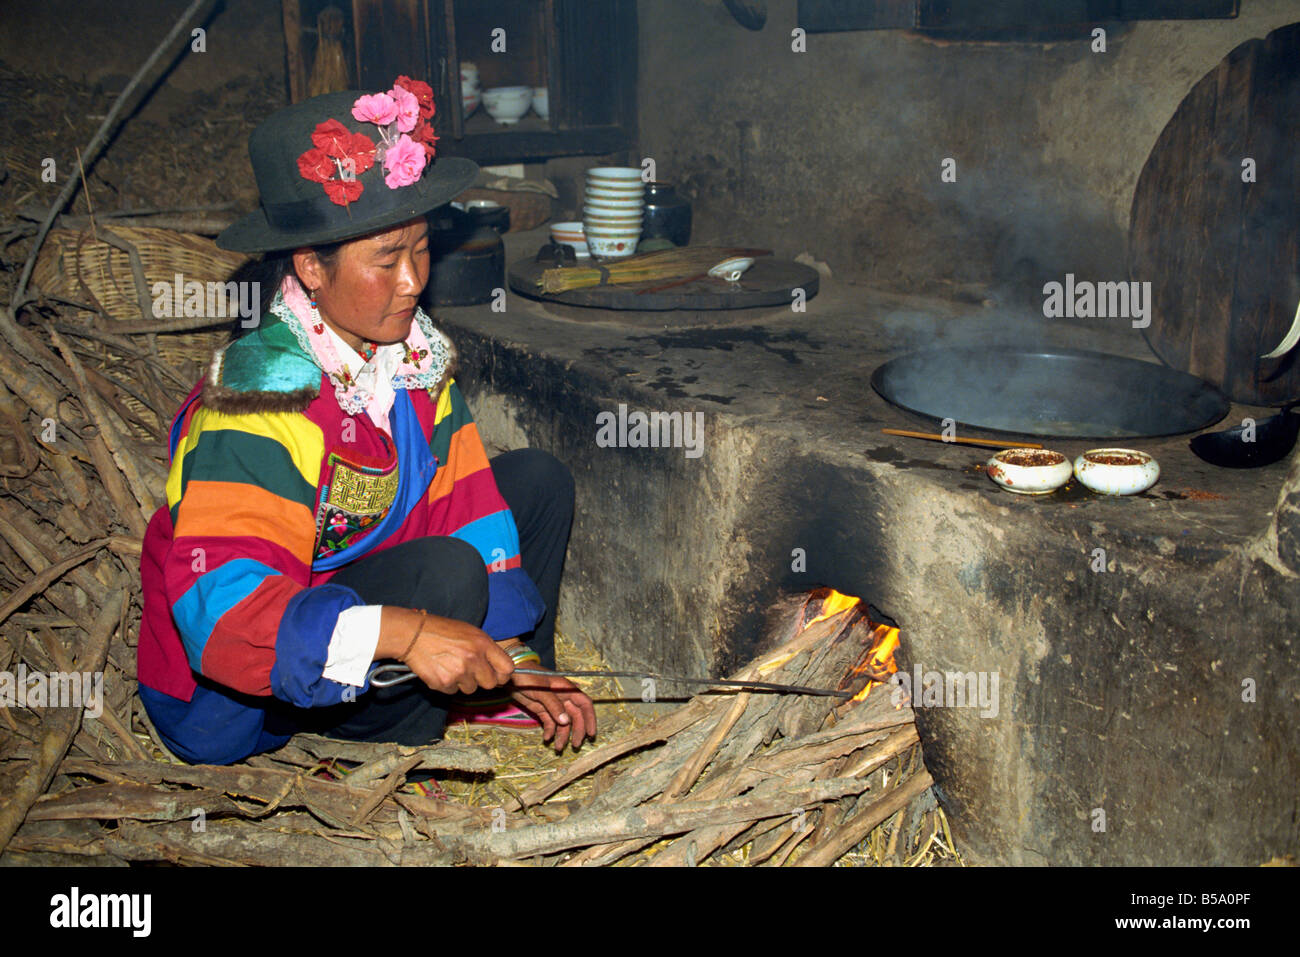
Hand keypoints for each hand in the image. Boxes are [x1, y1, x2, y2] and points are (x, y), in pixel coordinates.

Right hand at [392, 612, 514, 695]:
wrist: (413, 634)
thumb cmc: (441, 631)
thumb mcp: (470, 632)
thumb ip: (486, 649)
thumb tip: (498, 668)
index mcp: (483, 644)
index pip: (507, 668)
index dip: (503, 674)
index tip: (497, 675)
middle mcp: (473, 659)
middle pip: (490, 683)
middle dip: (482, 680)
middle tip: (471, 671)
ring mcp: (458, 673)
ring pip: (470, 689)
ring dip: (463, 682)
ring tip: (451, 666)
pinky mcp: (443, 683)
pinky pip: (452, 691)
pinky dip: (447, 684)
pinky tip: (440, 670)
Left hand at [508, 666, 596, 751]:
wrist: (510, 674)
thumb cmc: (527, 676)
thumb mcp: (541, 690)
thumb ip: (553, 705)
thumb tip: (565, 722)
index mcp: (566, 689)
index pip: (584, 704)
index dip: (590, 718)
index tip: (591, 733)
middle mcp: (562, 698)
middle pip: (575, 716)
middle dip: (577, 731)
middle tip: (576, 745)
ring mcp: (552, 705)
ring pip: (562, 723)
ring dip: (562, 735)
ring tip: (558, 748)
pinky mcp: (542, 710)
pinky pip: (550, 723)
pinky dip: (550, 731)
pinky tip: (546, 738)